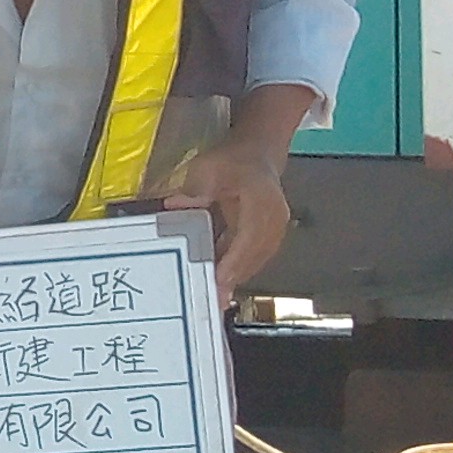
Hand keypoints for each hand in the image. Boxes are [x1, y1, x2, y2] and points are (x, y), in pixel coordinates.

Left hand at [159, 139, 296, 292]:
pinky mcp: (269, 236)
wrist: (257, 153)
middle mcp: (275, 218)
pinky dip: (238, 269)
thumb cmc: (232, 160)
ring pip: (256, 260)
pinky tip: (220, 281)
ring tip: (215, 297)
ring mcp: (276, 229)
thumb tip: (176, 206)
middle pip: (255, 255)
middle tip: (212, 299)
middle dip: (233, 278)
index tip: (219, 279)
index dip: (234, 260)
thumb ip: (196, 188)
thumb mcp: (209, 167)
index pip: (250, 236)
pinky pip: (255, 257)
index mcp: (262, 199)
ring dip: (236, 277)